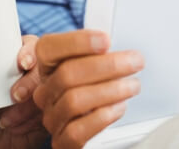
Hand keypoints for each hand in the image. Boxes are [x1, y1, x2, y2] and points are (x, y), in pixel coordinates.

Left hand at [0, 35, 48, 148]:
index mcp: (15, 62)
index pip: (30, 45)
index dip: (29, 50)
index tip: (21, 61)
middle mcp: (32, 75)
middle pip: (43, 67)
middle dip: (30, 81)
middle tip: (14, 94)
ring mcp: (43, 93)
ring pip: (46, 90)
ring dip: (27, 106)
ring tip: (8, 117)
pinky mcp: (49, 112)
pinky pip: (49, 111)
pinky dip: (31, 121)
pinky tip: (15, 126)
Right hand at [33, 30, 143, 148]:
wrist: (87, 129)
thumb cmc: (91, 90)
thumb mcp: (88, 68)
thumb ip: (94, 53)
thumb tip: (112, 40)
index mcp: (47, 67)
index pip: (48, 47)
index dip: (76, 42)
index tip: (105, 39)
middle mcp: (45, 91)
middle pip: (67, 73)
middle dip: (106, 65)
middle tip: (134, 61)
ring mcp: (51, 117)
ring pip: (73, 100)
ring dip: (109, 90)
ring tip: (132, 85)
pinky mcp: (62, 142)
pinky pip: (76, 131)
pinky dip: (101, 118)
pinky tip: (118, 107)